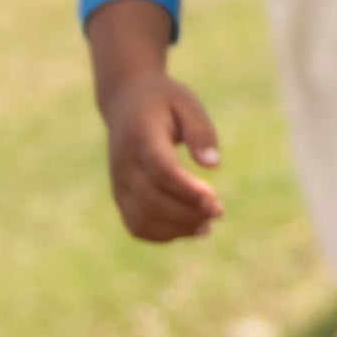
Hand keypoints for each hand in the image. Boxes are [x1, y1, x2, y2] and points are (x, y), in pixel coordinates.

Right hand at [104, 67, 223, 241]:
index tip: (215, 200)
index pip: (162, 171)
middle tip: (218, 211)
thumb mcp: (187, 103)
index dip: (188, 190)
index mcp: (141, 136)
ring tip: (207, 224)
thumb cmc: (164, 102)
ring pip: (142, 218)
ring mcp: (119, 183)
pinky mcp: (120, 195)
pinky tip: (190, 228)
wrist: (126, 101)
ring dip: (177, 228)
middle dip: (188, 213)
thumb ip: (201, 131)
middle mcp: (124, 164)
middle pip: (152, 200)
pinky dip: (162, 234)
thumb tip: (213, 165)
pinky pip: (136, 225)